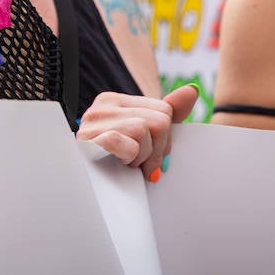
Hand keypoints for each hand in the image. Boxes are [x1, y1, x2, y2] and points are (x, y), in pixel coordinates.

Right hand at [77, 83, 199, 181]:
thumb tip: (192, 90)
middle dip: (156, 150)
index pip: (164, 110)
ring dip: (141, 157)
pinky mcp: (91, 138)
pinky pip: (128, 144)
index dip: (164, 139)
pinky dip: (129, 158)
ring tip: (125, 162)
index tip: (146, 153)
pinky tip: (117, 163)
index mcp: (116, 101)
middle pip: (160, 121)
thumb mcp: (143, 136)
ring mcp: (94, 120)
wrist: (81, 185)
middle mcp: (104, 104)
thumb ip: (169, 114)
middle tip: (137, 162)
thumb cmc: (113, 163)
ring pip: (145, 131)